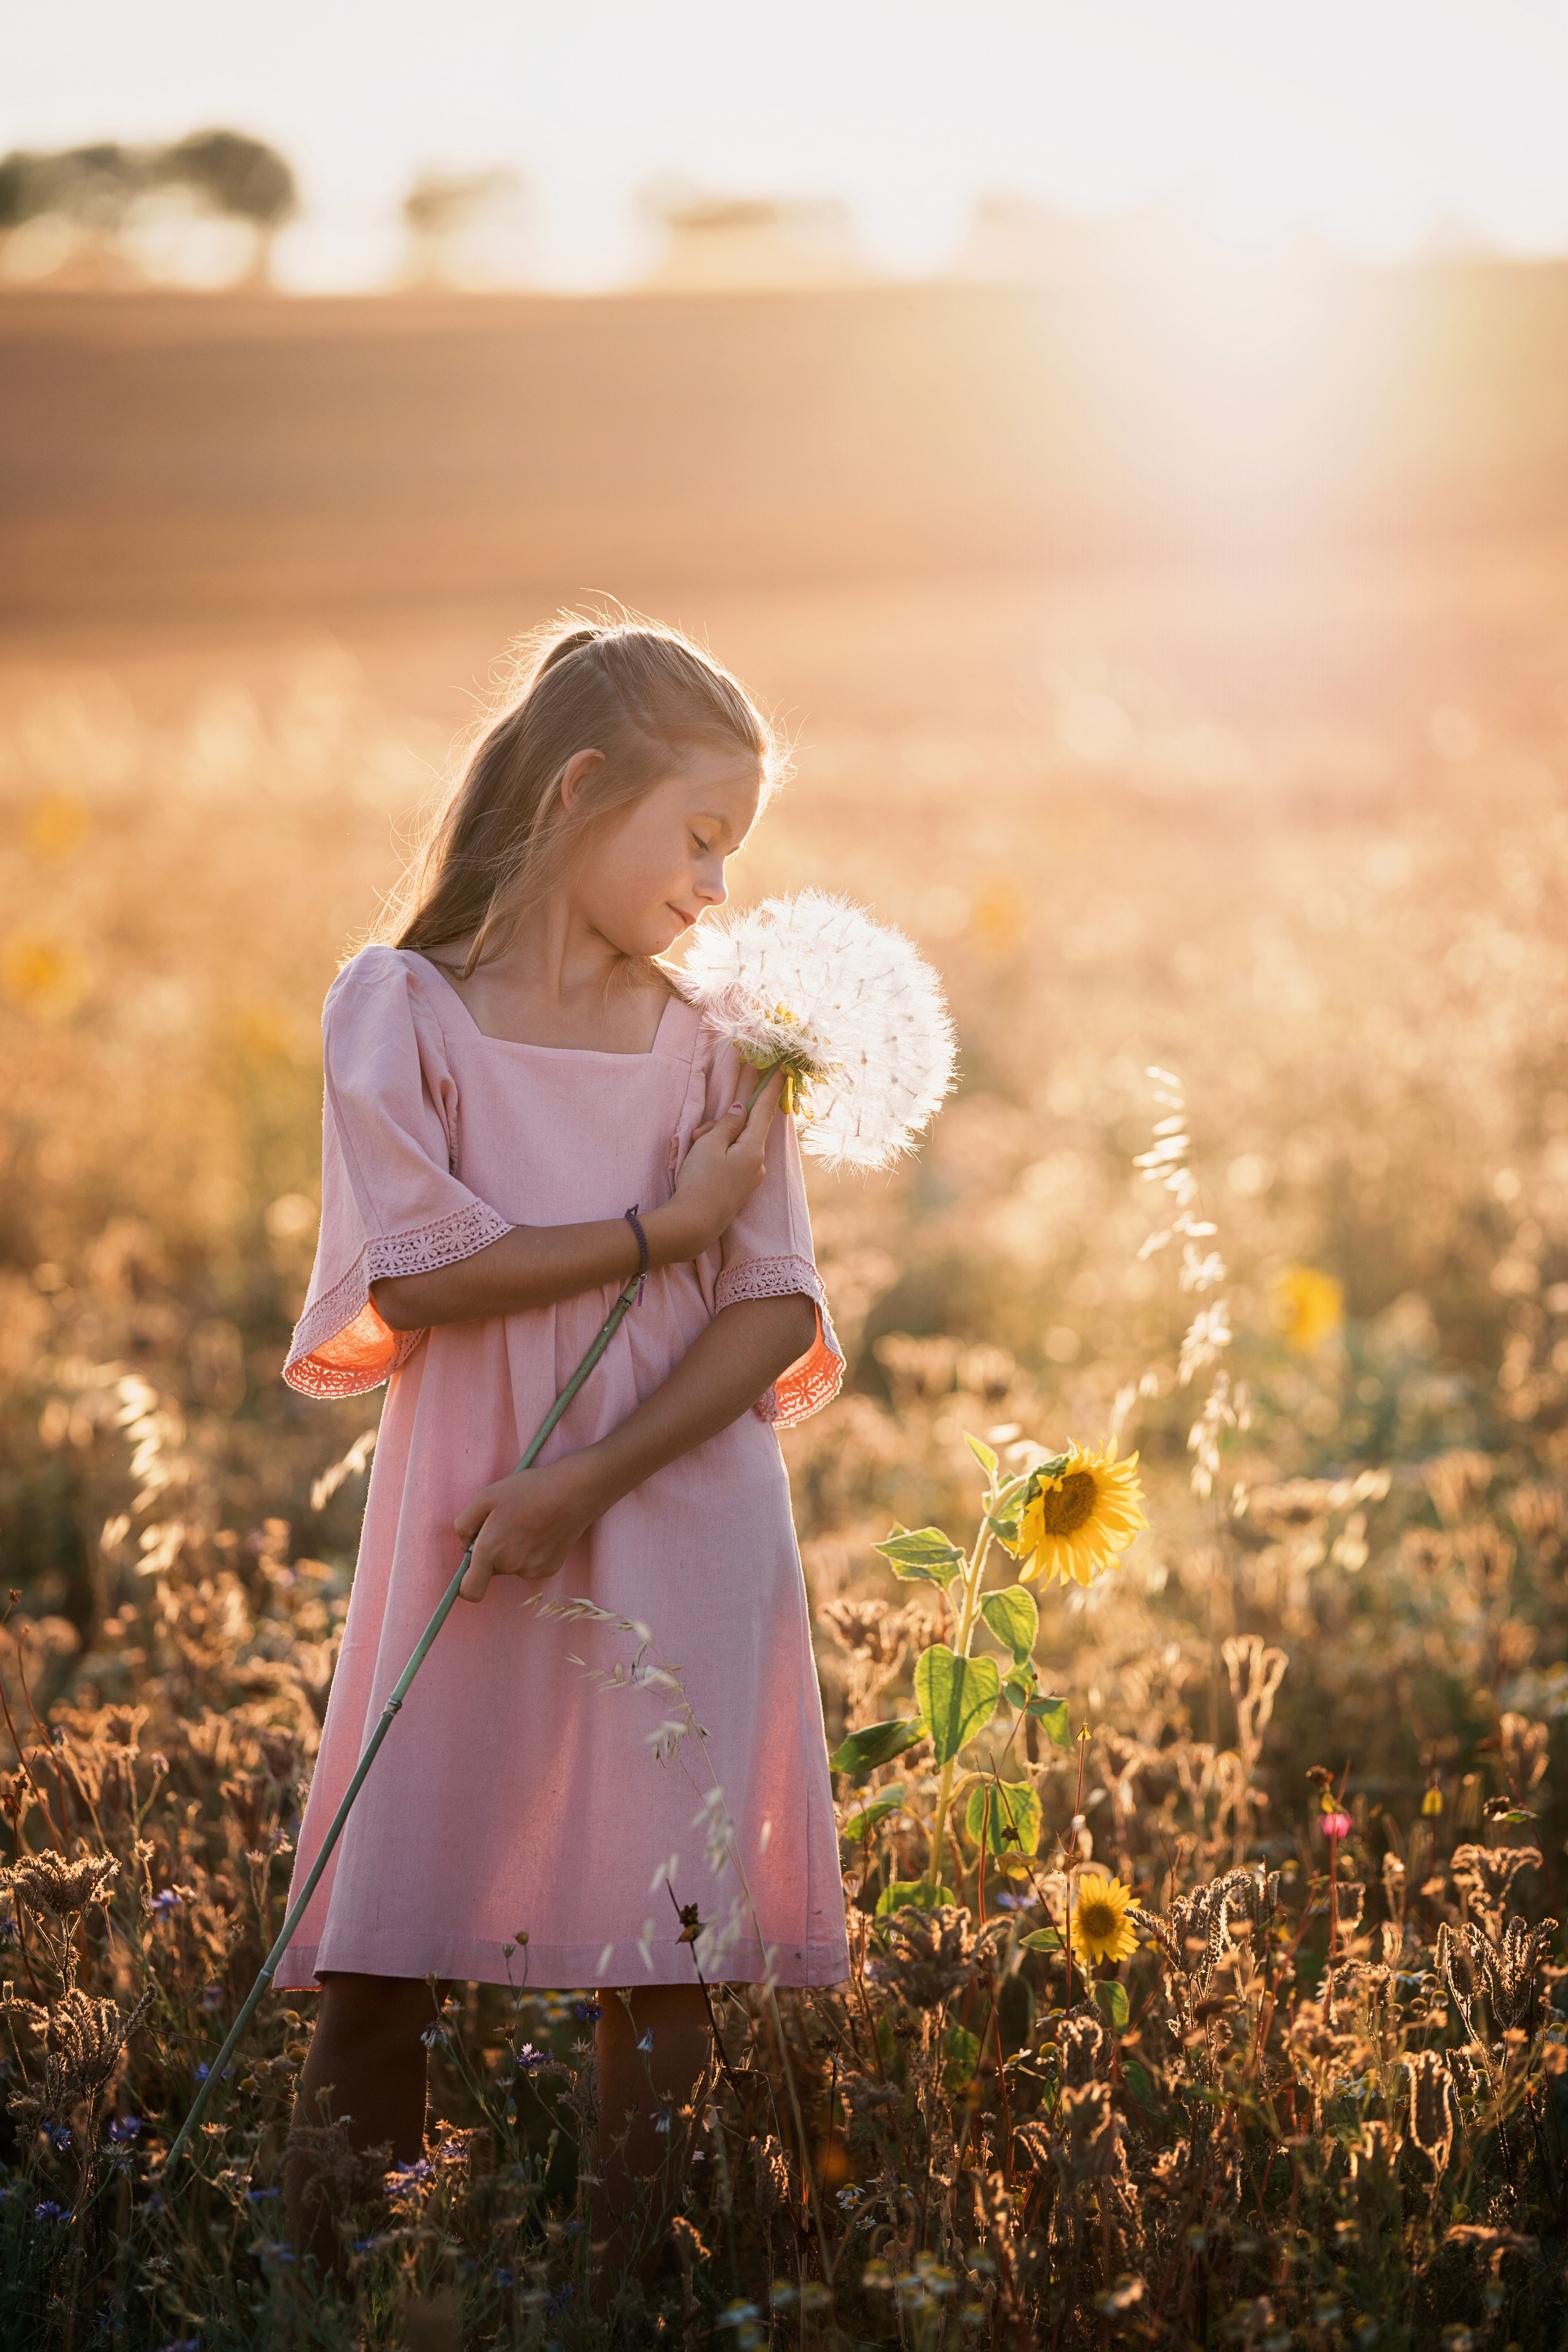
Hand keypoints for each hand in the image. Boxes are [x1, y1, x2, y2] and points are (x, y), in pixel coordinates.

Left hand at [454, 1453, 598, 1602]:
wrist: (574, 1492)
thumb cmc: (528, 1490)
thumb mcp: (485, 1496)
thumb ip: (464, 1525)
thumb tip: (465, 1546)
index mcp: (490, 1551)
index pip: (470, 1591)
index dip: (465, 1584)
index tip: (471, 1568)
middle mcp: (510, 1567)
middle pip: (491, 1569)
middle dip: (493, 1551)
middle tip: (507, 1522)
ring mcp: (532, 1570)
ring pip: (511, 1566)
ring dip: (513, 1550)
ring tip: (527, 1522)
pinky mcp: (550, 1569)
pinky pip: (530, 1565)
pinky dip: (531, 1551)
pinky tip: (542, 1530)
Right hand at [648, 1069, 785, 1263]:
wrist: (694, 1224)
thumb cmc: (700, 1181)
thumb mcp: (709, 1145)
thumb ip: (727, 1124)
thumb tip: (740, 1110)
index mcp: (753, 1149)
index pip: (765, 1111)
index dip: (772, 1089)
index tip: (784, 1071)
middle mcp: (758, 1164)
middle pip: (744, 1130)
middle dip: (721, 1126)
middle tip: (697, 1135)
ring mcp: (751, 1178)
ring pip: (735, 1146)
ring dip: (715, 1142)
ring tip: (694, 1154)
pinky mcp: (741, 1189)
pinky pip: (733, 1162)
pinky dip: (718, 1157)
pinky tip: (701, 1166)